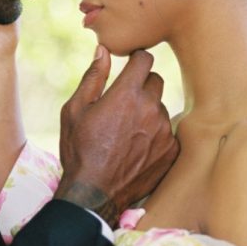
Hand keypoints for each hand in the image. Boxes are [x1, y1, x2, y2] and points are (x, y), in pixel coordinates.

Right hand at [56, 47, 179, 224]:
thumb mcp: (75, 110)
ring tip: (127, 131)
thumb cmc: (79, 149)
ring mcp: (164, 131)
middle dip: (142, 85)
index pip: (145, 59)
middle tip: (124, 102)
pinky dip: (156, 135)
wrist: (93, 193)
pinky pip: (168, 132)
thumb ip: (93, 77)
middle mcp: (150, 108)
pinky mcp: (171, 151)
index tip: (130, 66)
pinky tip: (137, 147)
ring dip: (148, 112)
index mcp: (127, 94)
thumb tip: (103, 51)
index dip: (137, 59)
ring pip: (160, 108)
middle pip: (156, 81)